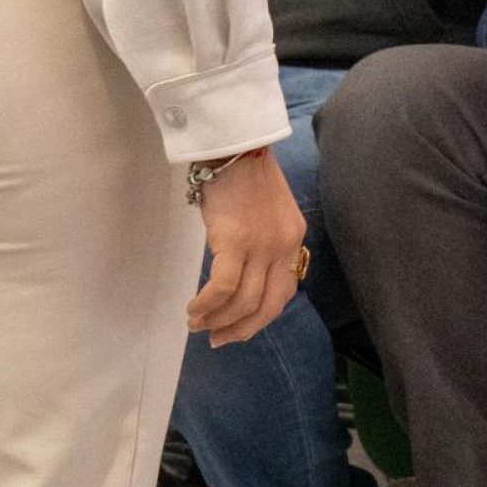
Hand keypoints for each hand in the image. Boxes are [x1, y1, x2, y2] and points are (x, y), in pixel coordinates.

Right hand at [187, 151, 307, 348]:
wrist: (234, 147)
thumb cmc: (245, 175)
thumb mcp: (269, 211)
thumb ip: (265, 240)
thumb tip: (244, 272)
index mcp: (293, 239)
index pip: (285, 291)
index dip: (261, 317)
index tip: (239, 329)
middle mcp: (283, 246)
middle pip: (267, 306)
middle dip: (241, 329)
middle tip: (217, 339)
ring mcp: (261, 245)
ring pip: (244, 302)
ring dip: (218, 321)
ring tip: (197, 324)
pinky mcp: (236, 242)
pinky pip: (223, 288)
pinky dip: (207, 305)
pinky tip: (193, 309)